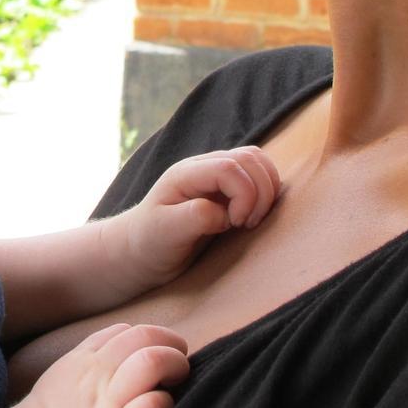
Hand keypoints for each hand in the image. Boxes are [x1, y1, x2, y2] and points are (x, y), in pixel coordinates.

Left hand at [115, 146, 280, 291]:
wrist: (141, 248)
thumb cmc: (150, 241)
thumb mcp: (165, 232)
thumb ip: (196, 217)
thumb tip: (225, 212)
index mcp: (186, 174)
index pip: (229, 167)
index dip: (245, 195)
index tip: (236, 224)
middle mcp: (202, 167)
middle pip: (249, 158)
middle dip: (260, 192)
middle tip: (247, 224)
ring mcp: (216, 174)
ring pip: (257, 161)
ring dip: (266, 190)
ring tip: (252, 220)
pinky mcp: (227, 187)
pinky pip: (257, 175)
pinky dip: (266, 191)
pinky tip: (253, 215)